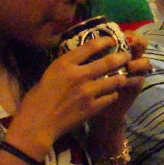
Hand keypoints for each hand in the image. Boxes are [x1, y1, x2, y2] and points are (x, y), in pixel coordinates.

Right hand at [10, 38, 143, 155]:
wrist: (38, 124)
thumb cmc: (37, 99)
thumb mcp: (49, 74)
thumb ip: (66, 67)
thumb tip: (80, 60)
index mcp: (64, 64)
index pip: (89, 47)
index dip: (104, 41)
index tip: (111, 40)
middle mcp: (79, 75)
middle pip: (109, 61)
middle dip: (121, 57)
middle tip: (126, 56)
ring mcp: (88, 92)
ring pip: (115, 80)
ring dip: (121, 77)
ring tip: (124, 76)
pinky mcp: (93, 107)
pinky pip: (111, 97)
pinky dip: (113, 94)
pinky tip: (112, 93)